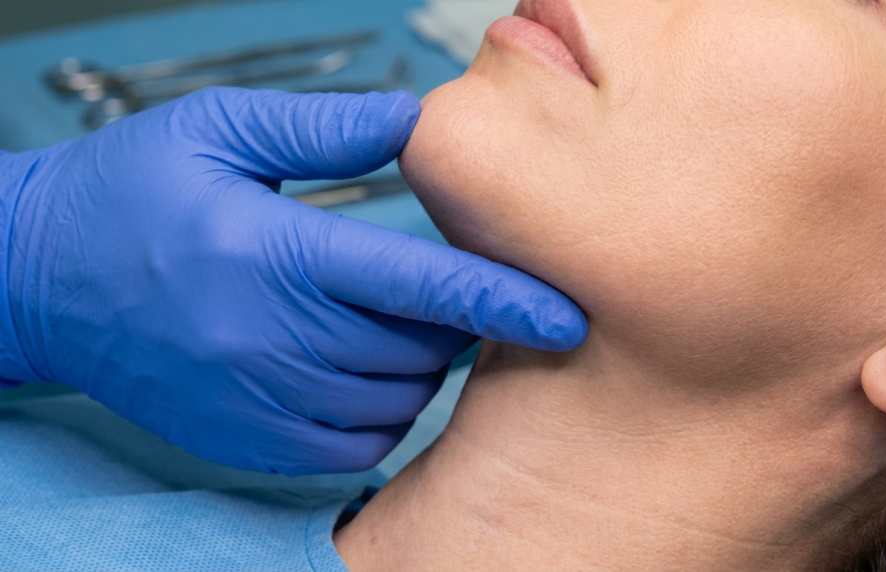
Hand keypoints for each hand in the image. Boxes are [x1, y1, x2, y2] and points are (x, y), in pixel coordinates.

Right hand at [0, 88, 586, 474]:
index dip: (503, 301)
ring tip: (390, 324)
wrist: (40, 280)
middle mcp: (269, 338)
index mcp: (273, 252)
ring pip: (394, 402)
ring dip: (418, 367)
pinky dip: (380, 415)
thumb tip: (413, 121)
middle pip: (418, 349)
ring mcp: (255, 400)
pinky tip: (359, 374)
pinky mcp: (244, 441)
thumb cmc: (131, 193)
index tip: (565, 316)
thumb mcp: (216, 131)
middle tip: (436, 289)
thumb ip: (323, 128)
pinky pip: (352, 449)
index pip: (417, 285)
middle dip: (452, 322)